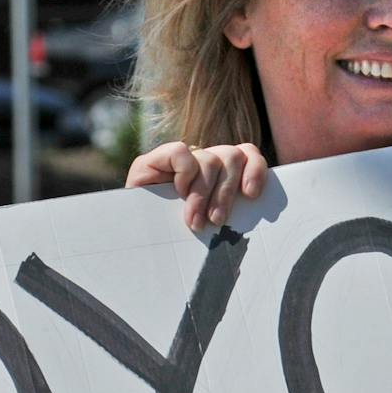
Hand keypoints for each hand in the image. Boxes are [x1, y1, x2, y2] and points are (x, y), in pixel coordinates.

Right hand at [126, 141, 269, 233]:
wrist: (134, 239)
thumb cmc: (178, 238)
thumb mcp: (213, 223)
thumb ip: (231, 209)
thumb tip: (256, 206)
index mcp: (220, 174)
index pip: (247, 154)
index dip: (255, 169)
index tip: (251, 195)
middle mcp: (201, 161)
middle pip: (232, 156)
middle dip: (226, 193)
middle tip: (216, 221)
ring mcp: (178, 160)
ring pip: (210, 159)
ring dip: (204, 194)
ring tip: (195, 220)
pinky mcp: (154, 159)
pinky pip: (182, 153)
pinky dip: (184, 175)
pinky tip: (178, 193)